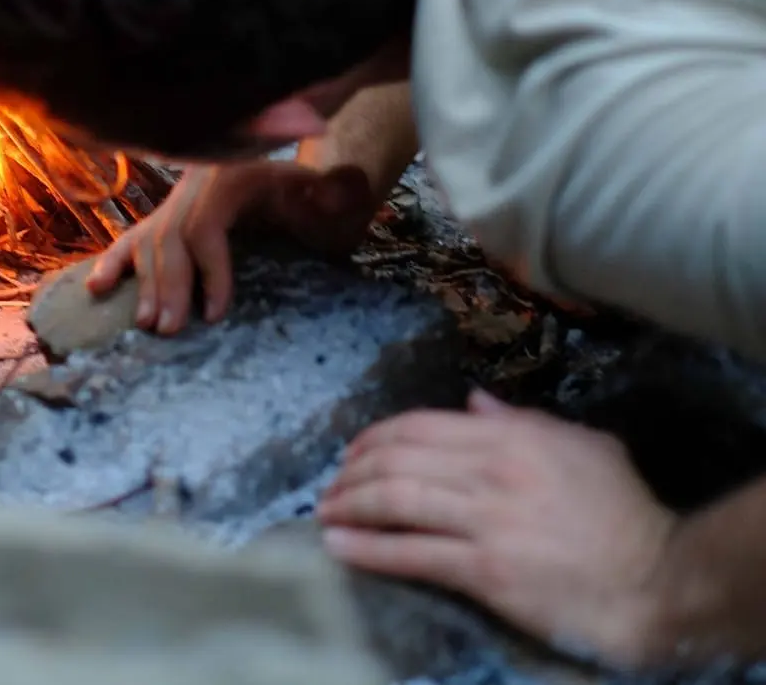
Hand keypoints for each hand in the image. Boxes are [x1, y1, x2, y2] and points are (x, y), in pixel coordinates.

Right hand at [86, 158, 377, 334]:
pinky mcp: (160, 218)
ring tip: (148, 325)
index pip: (205, 228)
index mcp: (224, 179)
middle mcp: (190, 190)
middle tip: (169, 330)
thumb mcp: (320, 183)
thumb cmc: (301, 185)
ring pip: (148, 243)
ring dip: (145, 285)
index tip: (215, 313)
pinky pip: (130, 240)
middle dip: (169, 286)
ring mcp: (171, 204)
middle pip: (171, 240)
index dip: (208, 271)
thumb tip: (342, 187)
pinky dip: (112, 265)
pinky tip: (96, 290)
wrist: (277, 161)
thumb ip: (335, 188)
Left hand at [318, 390, 677, 666]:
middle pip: (397, 459)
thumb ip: (522, 421)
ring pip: (395, 501)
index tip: (352, 452)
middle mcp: (491, 471)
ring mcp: (486, 520)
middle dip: (352, 471)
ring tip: (325, 513)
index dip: (375, 437)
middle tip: (330, 486)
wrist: (659, 579)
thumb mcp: (582, 447)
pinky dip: (368, 550)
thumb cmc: (624, 514)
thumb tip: (474, 403)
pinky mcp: (486, 569)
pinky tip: (340, 548)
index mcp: (511, 438)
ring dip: (349, 506)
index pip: (421, 426)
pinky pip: (411, 554)